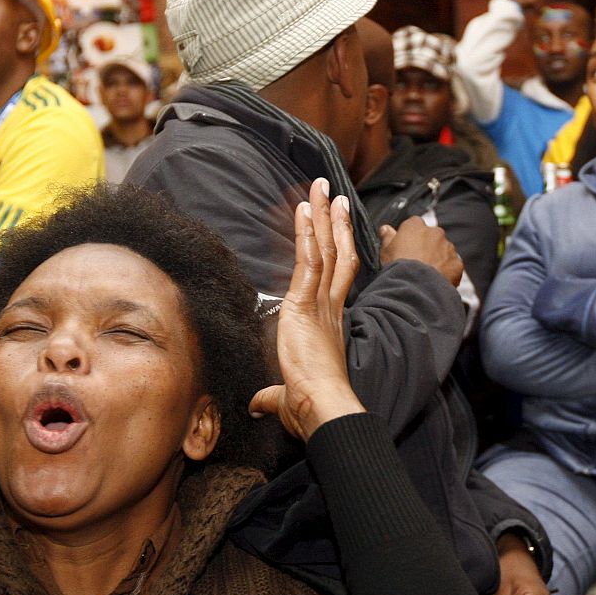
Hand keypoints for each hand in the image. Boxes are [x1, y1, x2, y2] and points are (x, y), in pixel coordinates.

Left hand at [249, 178, 365, 441]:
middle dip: (336, 222)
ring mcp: (321, 303)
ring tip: (323, 187)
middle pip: (338, 254)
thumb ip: (271, 397)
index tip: (337, 225)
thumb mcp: (285, 400)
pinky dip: (307, 232)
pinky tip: (304, 208)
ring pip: (327, 249)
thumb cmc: (311, 407)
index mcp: (330, 323)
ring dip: (324, 215)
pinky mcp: (306, 304)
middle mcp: (331, 307)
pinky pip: (308, 260)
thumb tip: (257, 405)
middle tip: (337, 194)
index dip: (338, 248)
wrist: (323, 407)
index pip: (336, 276)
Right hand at [379, 216, 462, 286]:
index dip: (410, 237)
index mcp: (415, 226)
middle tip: (417, 263)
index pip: (414, 225)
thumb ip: (387, 237)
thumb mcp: (385, 251)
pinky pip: (453, 266)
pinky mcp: (457, 263)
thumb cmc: (398, 268)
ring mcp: (448, 247)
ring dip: (438, 259)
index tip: (406, 248)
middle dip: (427, 247)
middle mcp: (435, 233)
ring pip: (444, 251)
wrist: (414, 288)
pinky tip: (437, 281)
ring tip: (427, 275)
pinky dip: (447, 272)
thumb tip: (385, 229)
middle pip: (432, 237)